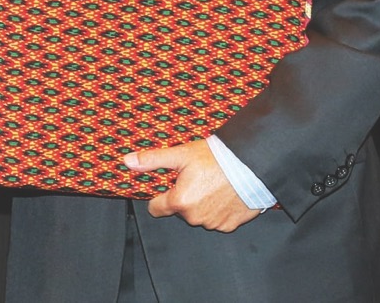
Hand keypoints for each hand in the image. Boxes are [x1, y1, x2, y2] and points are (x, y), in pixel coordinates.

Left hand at [127, 139, 264, 231]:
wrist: (251, 166)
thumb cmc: (216, 159)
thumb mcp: (181, 154)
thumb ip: (152, 159)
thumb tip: (127, 161)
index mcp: (179, 202)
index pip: (156, 209)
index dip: (159, 197)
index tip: (167, 186)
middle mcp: (195, 217)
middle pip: (179, 211)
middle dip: (183, 198)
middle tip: (195, 179)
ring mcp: (213, 223)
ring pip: (198, 216)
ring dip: (201, 204)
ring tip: (211, 184)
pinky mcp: (230, 225)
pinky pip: (217, 220)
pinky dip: (218, 210)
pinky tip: (223, 194)